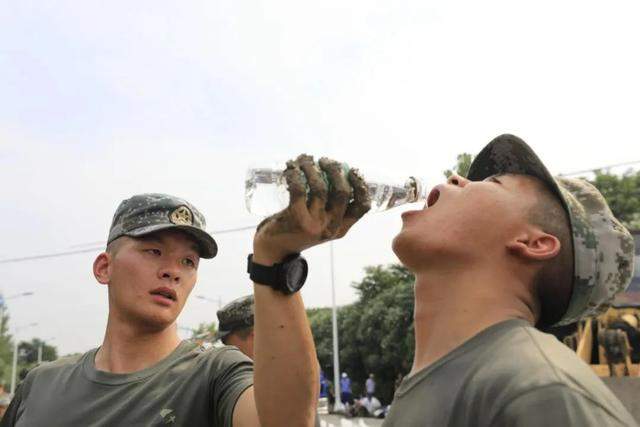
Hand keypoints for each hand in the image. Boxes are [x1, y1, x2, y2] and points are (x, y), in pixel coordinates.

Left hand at [252, 154, 370, 264]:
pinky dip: (296, 175)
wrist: (274, 250)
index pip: (362, 206)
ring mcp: (314, 224)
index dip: (361, 185)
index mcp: (341, 229)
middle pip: (342, 192)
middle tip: (325, 161)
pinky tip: (292, 170)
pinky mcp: (296, 219)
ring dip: (312, 169)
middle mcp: (331, 227)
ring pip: (320, 188)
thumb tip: (337, 172)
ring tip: (305, 161)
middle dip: (335, 170)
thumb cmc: (297, 231)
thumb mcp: (320, 225)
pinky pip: (299, 189)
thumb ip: (330, 208)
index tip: (352, 170)